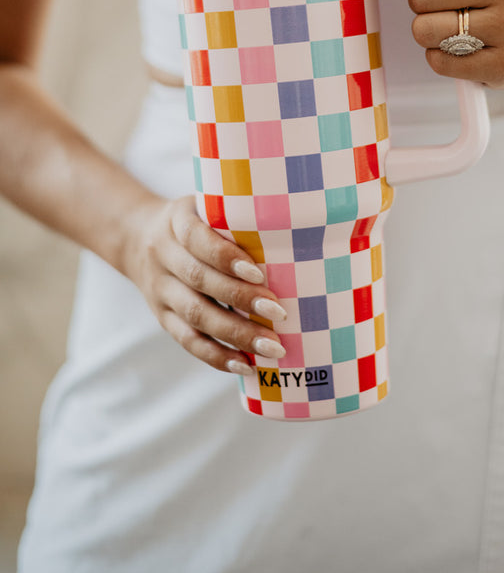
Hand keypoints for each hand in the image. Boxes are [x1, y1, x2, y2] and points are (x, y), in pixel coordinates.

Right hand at [121, 195, 286, 374]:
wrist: (135, 239)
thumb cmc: (195, 222)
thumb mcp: (206, 207)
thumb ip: (239, 218)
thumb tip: (299, 237)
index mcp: (177, 221)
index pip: (197, 238)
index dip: (225, 257)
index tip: (258, 273)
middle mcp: (163, 255)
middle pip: (199, 281)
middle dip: (241, 299)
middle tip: (279, 313)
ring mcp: (160, 290)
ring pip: (195, 316)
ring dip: (235, 334)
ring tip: (272, 347)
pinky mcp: (162, 317)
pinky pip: (187, 341)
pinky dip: (217, 356)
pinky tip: (246, 365)